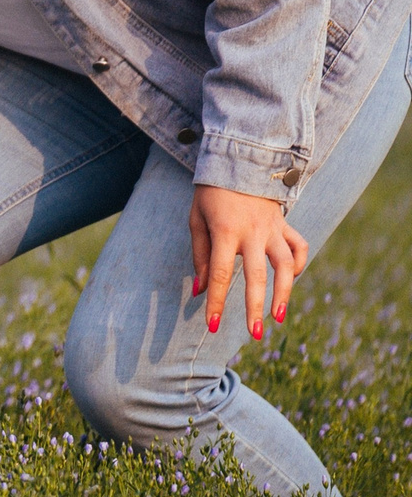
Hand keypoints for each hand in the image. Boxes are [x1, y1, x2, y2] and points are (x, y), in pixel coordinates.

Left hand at [189, 182, 309, 339]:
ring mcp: (273, 228)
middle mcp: (253, 232)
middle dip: (255, 308)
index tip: (212, 325)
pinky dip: (299, 266)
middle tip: (253, 335)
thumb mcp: (196, 220)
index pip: (222, 274)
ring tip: (278, 318)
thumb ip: (200, 255)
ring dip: (284, 293)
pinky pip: (300, 247)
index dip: (218, 302)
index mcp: (225, 231)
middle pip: (257, 276)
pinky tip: (291, 280)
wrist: (239, 161)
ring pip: (287, 265)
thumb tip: (201, 290)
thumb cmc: (210, 194)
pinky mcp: (286, 224)